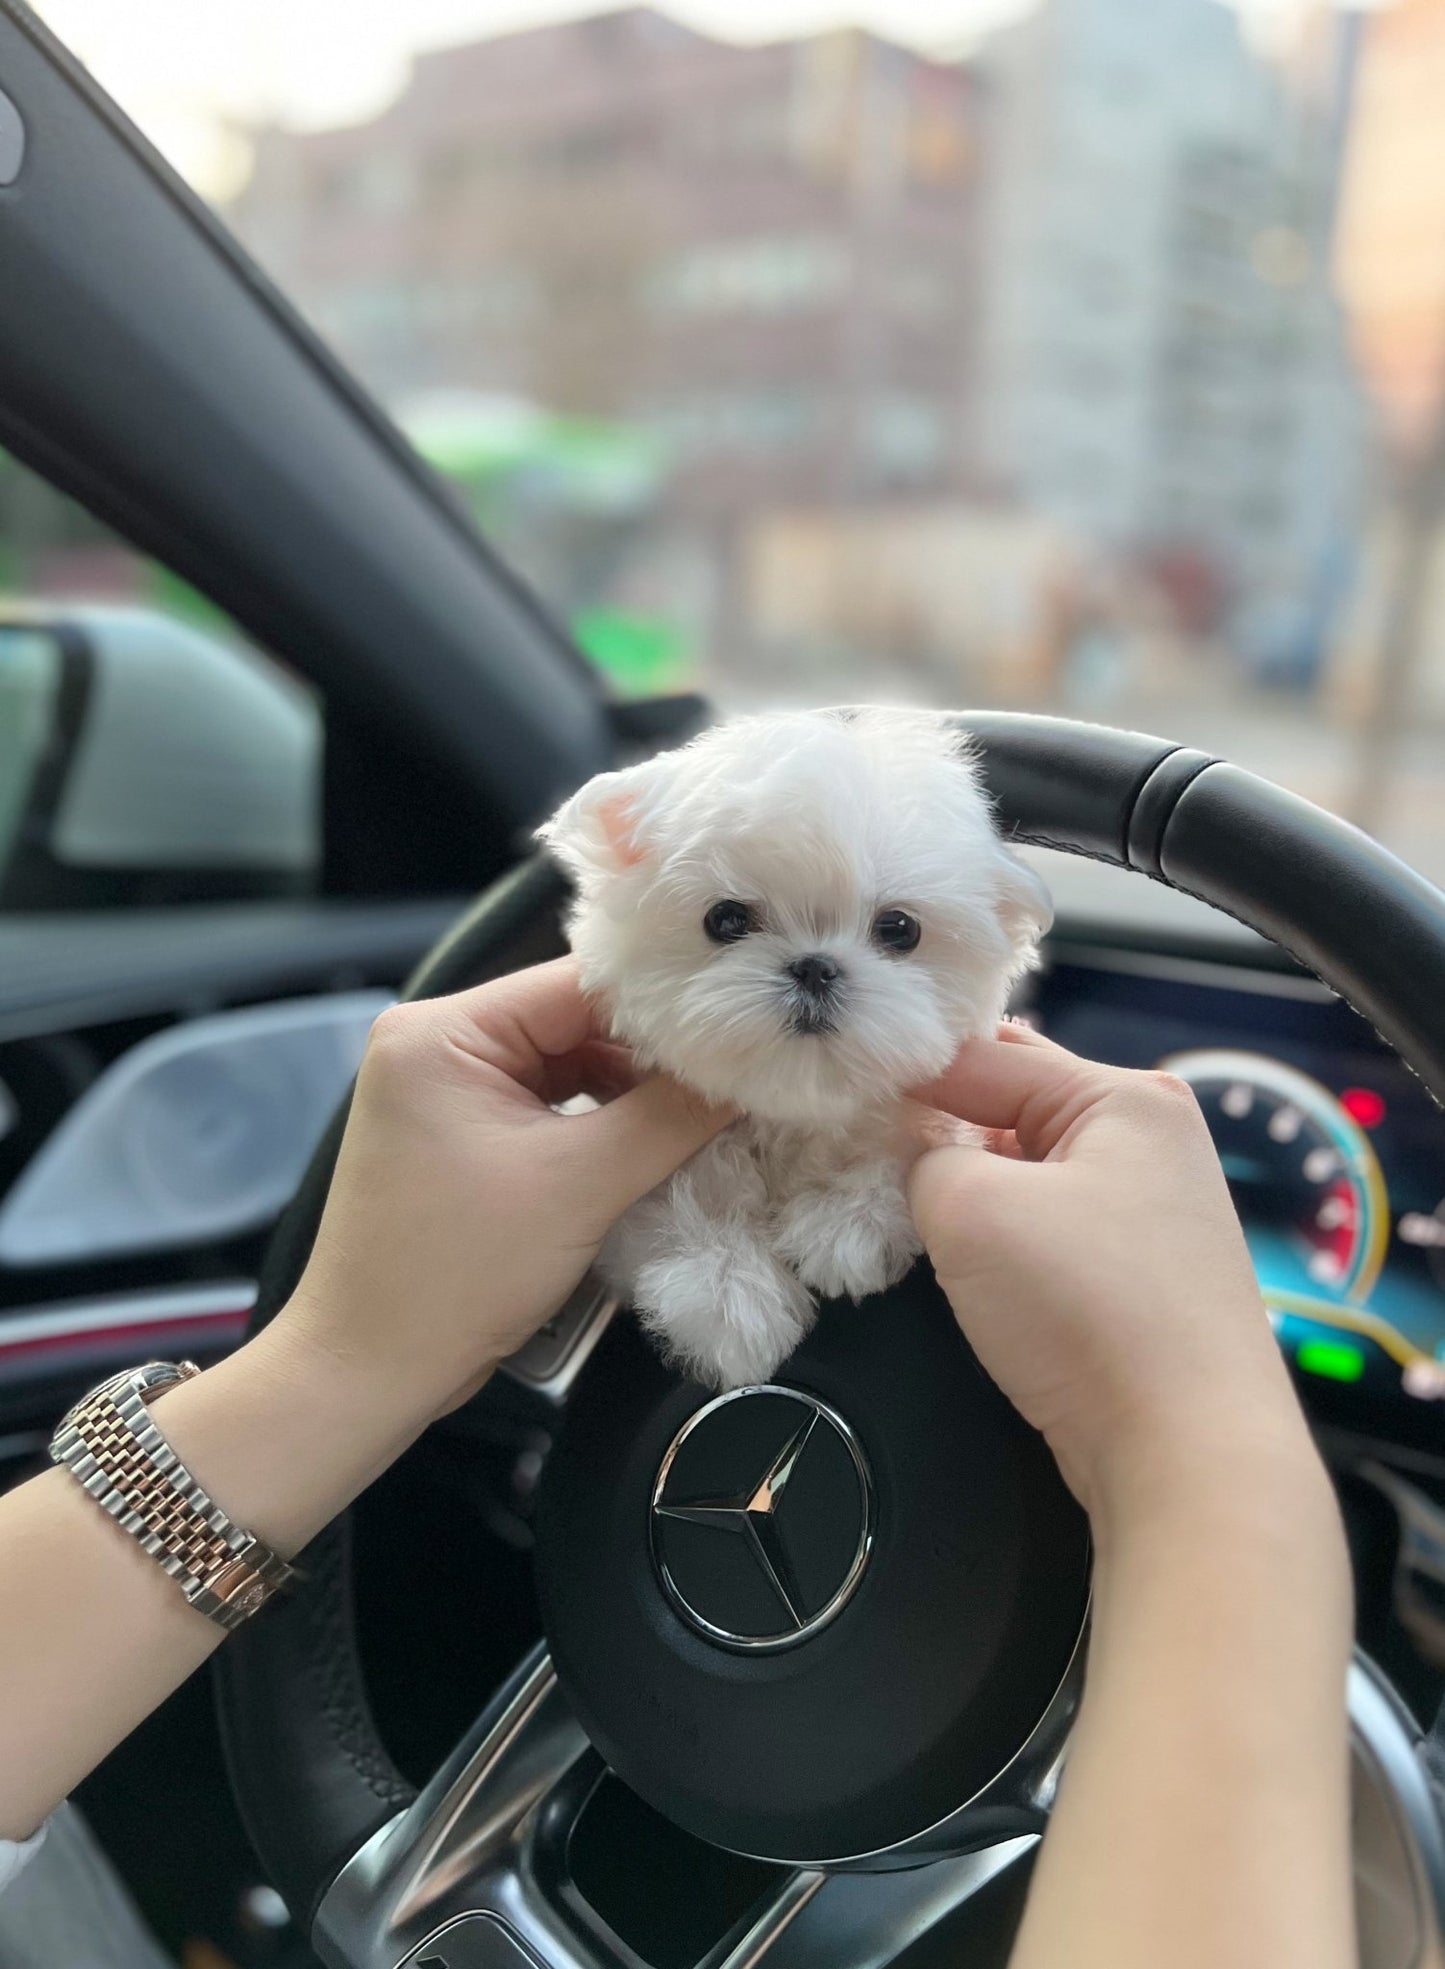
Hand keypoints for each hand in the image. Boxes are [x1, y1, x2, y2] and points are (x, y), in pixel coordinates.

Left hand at [276, 958, 729, 1429]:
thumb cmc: (453, 1275)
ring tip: (708, 1112)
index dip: (668, 1004)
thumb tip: (752, 1070)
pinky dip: (602, 1124)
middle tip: (740, 1073)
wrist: (367, 1373)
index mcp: (441, 1031)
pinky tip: (657, 1143)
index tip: (743, 1024)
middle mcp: (435, 1043)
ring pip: (570, 1065)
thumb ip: (671, 1116)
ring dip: (634, 1092)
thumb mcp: (578, 1186)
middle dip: (655, 1054)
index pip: (578, 984)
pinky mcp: (461, 1136)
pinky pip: (551, 1106)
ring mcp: (445, 1091)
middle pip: (575, 1021)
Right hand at [907, 1023, 1321, 1528]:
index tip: (831, 1100)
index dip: (902, 1076)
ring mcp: (1154, 1208)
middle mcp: (1152, 1137)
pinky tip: (964, 1263)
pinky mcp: (1144, 1273)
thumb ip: (924, 1157)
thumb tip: (923, 1157)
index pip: (983, 1055)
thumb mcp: (971, 1210)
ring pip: (1027, 1169)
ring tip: (902, 1207)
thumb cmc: (1086, 1311)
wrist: (1189, 1455)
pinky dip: (1003, 1234)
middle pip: (1012, 1105)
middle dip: (937, 1128)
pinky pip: (1051, 1224)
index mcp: (1126, 1095)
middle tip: (858, 1150)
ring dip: (968, 1187)